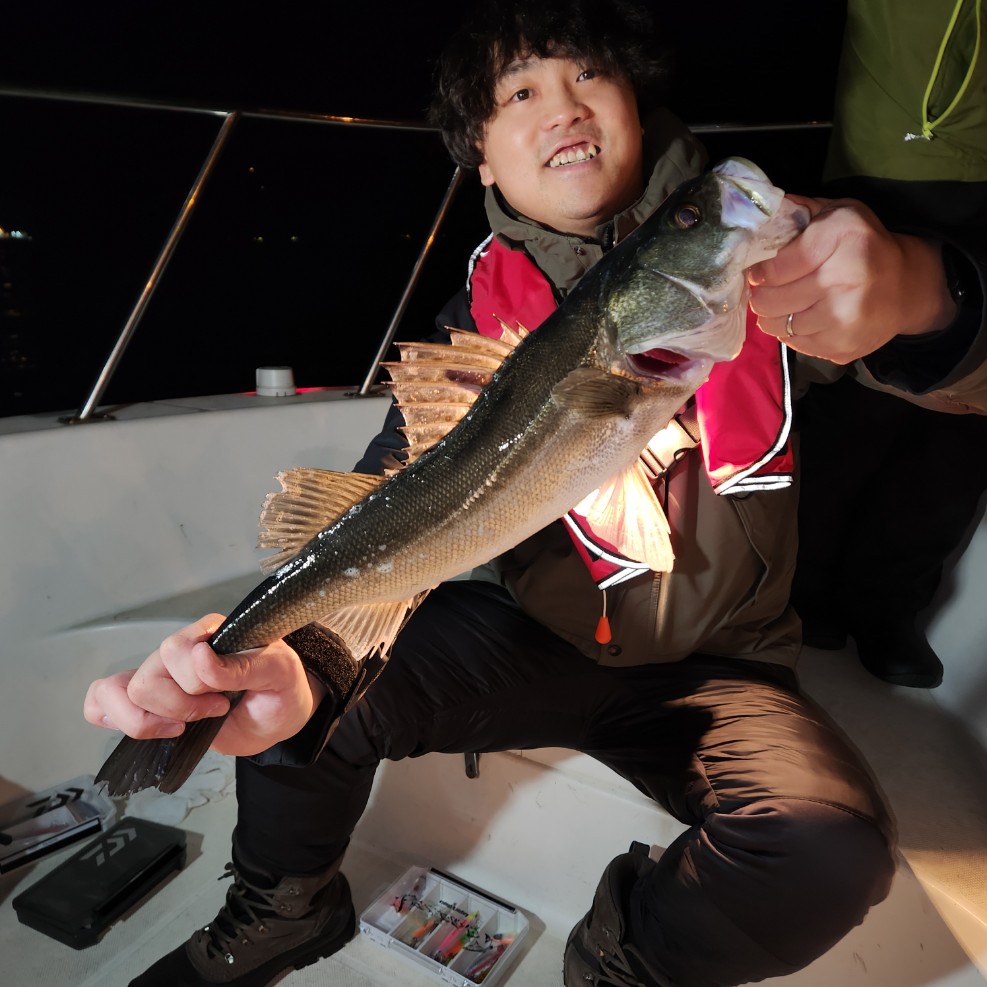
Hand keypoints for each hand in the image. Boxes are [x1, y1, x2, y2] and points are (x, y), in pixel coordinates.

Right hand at [83, 614, 326, 755]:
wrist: (279, 717)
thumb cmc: (281, 688)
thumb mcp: (279, 673)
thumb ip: (242, 666)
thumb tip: (199, 657)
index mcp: (209, 633)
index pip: (174, 651)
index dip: (195, 684)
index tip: (226, 699)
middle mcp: (179, 650)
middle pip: (145, 679)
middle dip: (179, 707)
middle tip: (214, 711)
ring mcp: (160, 676)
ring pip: (120, 692)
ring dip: (151, 720)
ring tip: (183, 727)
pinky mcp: (148, 702)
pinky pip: (102, 701)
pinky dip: (114, 717)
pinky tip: (150, 728)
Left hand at [748, 195, 956, 363]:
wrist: (906, 287)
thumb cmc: (864, 245)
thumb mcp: (839, 213)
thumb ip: (798, 210)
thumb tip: (756, 212)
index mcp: (841, 237)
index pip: (775, 268)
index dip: (759, 272)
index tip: (757, 272)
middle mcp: (843, 280)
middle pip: (770, 301)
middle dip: (760, 295)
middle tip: (765, 290)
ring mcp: (843, 319)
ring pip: (777, 326)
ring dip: (773, 316)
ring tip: (783, 303)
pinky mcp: (842, 347)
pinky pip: (794, 344)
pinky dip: (791, 332)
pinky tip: (803, 317)